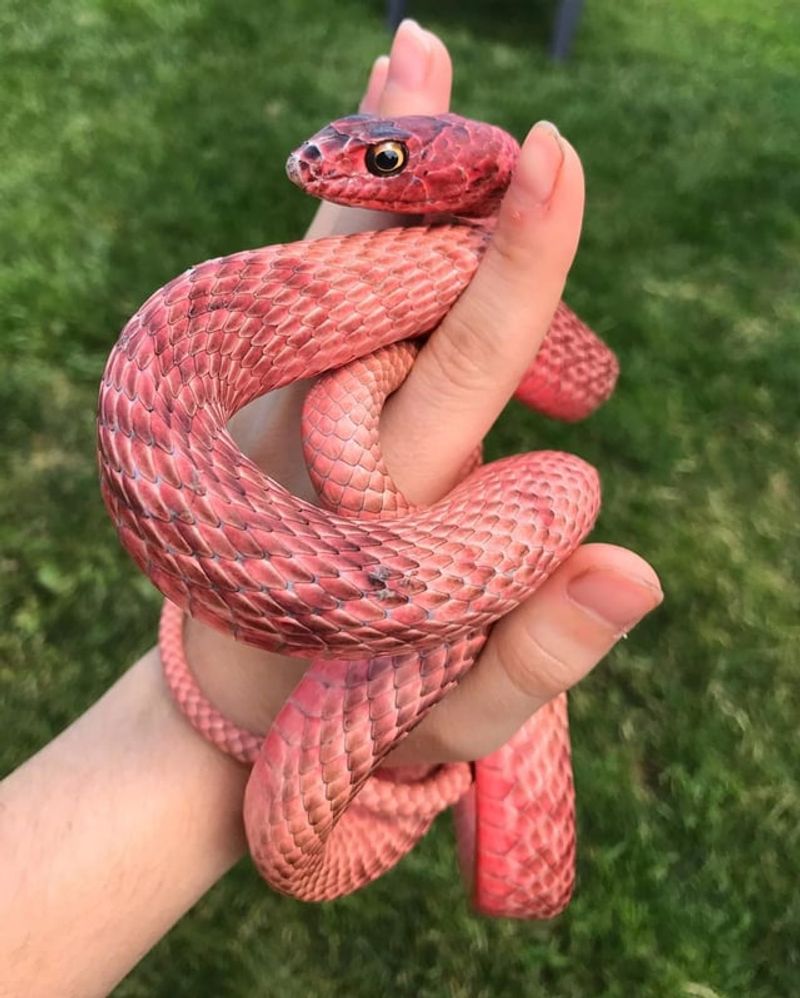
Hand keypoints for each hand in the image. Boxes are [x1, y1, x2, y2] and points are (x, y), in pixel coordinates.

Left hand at [183, 20, 662, 764]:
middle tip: (435, 61)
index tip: (550, 167)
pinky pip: (310, 297)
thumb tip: (636, 569)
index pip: (460, 366)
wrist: (225, 713)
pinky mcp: (269, 408)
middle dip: (430, 183)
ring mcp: (287, 413)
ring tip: (404, 57)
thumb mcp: (446, 720)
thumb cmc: (350, 724)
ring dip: (378, 172)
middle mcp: (328, 435)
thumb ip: (537, 658)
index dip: (512, 270)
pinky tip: (364, 159)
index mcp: (388, 502)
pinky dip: (342, 222)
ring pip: (336, 274)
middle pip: (385, 287)